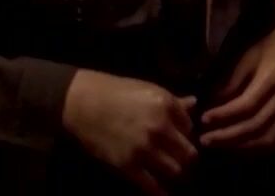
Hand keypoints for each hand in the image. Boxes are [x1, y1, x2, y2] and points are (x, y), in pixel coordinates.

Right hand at [61, 69, 199, 195]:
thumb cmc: (113, 91)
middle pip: (189, 153)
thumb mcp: (146, 89)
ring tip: (167, 170)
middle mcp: (160, 127)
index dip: (184, 133)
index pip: (190, 128)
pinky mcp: (128, 166)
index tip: (177, 137)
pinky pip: (152, 187)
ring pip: (176, 171)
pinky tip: (162, 192)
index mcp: (166, 105)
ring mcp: (144, 148)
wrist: (80, 103)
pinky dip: (159, 192)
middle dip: (185, 157)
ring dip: (174, 172)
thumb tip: (194, 104)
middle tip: (178, 158)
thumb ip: (172, 100)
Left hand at [198, 0, 274, 150]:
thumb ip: (231, 81)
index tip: (203, 119)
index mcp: (273, 80)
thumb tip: (211, 104)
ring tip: (217, 146)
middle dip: (227, 136)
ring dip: (240, 147)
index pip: (246, 106)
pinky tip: (236, 148)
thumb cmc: (267, 45)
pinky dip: (255, 148)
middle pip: (256, 127)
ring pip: (267, 139)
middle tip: (204, 139)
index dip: (223, 115)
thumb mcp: (246, 55)